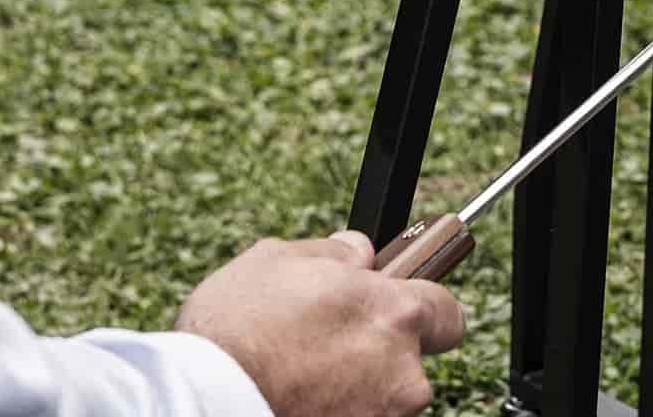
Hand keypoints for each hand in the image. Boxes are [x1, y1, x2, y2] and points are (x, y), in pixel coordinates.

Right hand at [175, 231, 465, 415]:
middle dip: (383, 352)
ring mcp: (383, 416)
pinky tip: (297, 399)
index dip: (421, 308)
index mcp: (396, 314)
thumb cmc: (235, 331)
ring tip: (301, 376)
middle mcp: (403, 371)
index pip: (447, 312)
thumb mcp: (276, 260)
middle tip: (333, 346)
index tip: (395, 309)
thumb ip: (334, 253)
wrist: (204, 400)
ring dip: (355, 387)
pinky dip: (335, 412)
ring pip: (383, 397)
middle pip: (413, 360)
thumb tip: (358, 252)